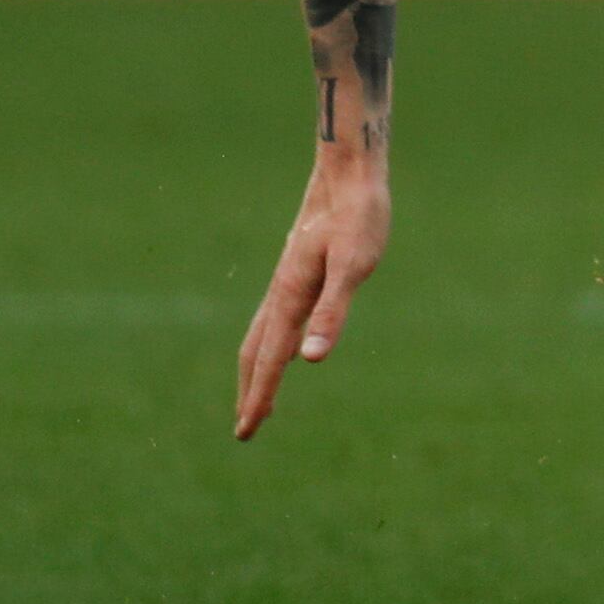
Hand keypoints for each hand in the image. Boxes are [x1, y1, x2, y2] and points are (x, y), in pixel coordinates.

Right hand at [234, 153, 389, 439]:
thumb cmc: (358, 217)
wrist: (348, 173)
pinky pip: (279, 319)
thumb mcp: (353, 266)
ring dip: (260, 370)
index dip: (258, 396)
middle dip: (251, 391)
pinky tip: (288, 348)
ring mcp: (289, 282)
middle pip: (256, 352)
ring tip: (261, 399)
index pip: (269, 360)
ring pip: (264, 335)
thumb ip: (333, 311)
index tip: (245, 430)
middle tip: (245, 430)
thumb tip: (309, 359)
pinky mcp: (301, 272)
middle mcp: (282, 293)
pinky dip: (274, 344)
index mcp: (290, 298)